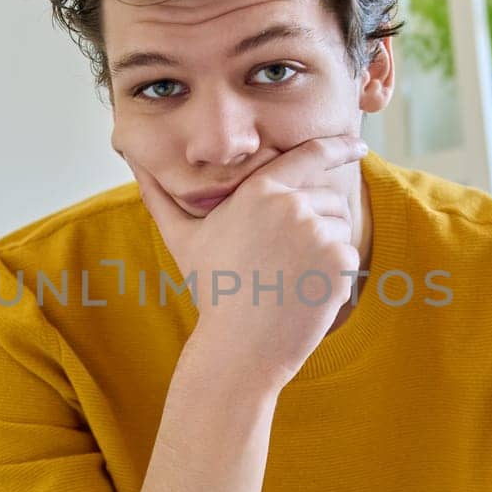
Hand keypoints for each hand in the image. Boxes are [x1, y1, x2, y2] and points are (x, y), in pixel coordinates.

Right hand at [125, 134, 366, 389]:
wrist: (239, 347)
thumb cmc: (213, 292)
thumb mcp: (183, 240)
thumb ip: (161, 197)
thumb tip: (134, 163)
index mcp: (259, 190)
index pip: (311, 154)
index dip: (340, 145)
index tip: (357, 145)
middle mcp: (291, 204)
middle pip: (328, 197)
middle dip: (317, 223)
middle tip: (285, 262)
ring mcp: (317, 231)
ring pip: (341, 226)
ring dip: (326, 249)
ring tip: (291, 277)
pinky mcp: (338, 260)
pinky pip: (349, 256)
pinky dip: (335, 275)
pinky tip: (305, 293)